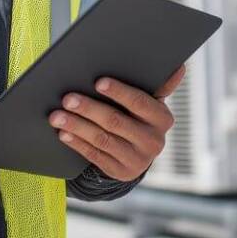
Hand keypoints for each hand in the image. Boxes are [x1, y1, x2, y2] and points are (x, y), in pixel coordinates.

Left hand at [47, 64, 185, 180]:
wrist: (136, 151)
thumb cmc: (136, 114)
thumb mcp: (147, 100)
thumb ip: (157, 84)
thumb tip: (180, 66)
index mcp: (161, 118)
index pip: (140, 102)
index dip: (119, 92)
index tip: (98, 81)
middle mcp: (154, 140)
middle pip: (116, 121)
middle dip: (89, 108)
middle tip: (67, 98)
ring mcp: (138, 159)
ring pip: (102, 139)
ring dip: (76, 126)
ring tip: (56, 115)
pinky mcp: (122, 171)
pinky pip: (95, 155)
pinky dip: (76, 142)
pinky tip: (63, 133)